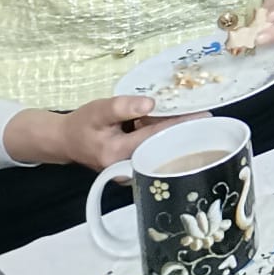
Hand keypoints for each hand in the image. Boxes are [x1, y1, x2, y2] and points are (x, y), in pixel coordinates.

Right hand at [4, 96, 204, 170]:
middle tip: (207, 117)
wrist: (66, 141)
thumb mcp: (99, 109)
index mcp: (118, 154)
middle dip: (183, 131)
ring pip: (159, 149)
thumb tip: (150, 104)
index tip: (204, 116)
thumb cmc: (82, 124)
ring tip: (197, 118)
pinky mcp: (134, 167)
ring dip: (175, 133)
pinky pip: (154, 150)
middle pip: (162, 147)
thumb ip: (123, 106)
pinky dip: (163, 137)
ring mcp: (131, 171)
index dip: (180, 125)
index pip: (156, 138)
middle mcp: (127, 168)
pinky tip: (176, 124)